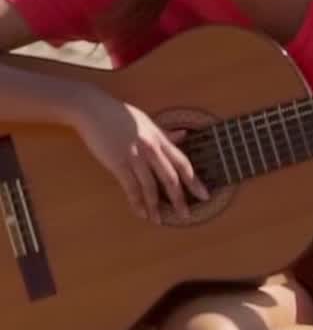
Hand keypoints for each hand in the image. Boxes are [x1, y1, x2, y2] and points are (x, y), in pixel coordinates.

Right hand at [72, 89, 208, 222]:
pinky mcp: (118, 162)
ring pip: (150, 187)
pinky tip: (141, 213)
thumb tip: (185, 135)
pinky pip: (131, 187)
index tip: (205, 195)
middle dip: (179, 200)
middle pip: (170, 179)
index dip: (195, 181)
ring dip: (156, 207)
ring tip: (159, 221)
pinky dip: (137, 202)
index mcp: (160, 139)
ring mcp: (135, 156)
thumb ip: (165, 133)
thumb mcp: (147, 121)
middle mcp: (151, 149)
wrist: (91, 108)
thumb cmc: (119, 114)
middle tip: (186, 216)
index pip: (183, 163)